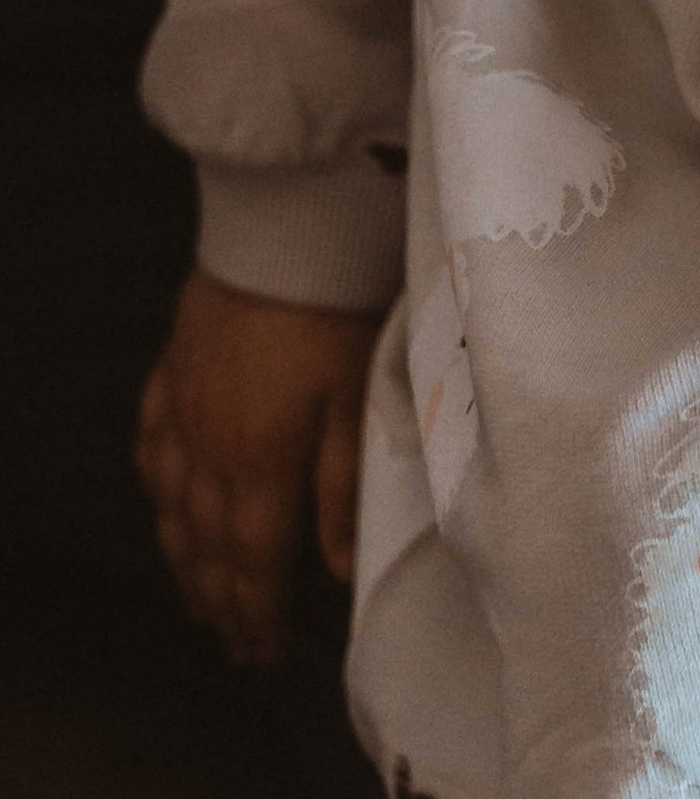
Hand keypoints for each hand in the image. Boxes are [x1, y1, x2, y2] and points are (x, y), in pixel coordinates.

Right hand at [136, 266, 374, 663]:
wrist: (278, 232)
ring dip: (183, 563)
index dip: (256, 616)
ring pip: (171, 510)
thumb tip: (337, 570)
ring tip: (197, 600)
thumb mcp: (357, 400)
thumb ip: (345, 488)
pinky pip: (150, 447)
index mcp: (260, 467)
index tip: (261, 657)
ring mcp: (181, 413)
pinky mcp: (170, 373)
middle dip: (221, 604)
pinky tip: (161, 501)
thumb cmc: (333, 314)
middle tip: (233, 646)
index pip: (254, 565)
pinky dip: (155, 489)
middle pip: (206, 550)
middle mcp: (209, 453)